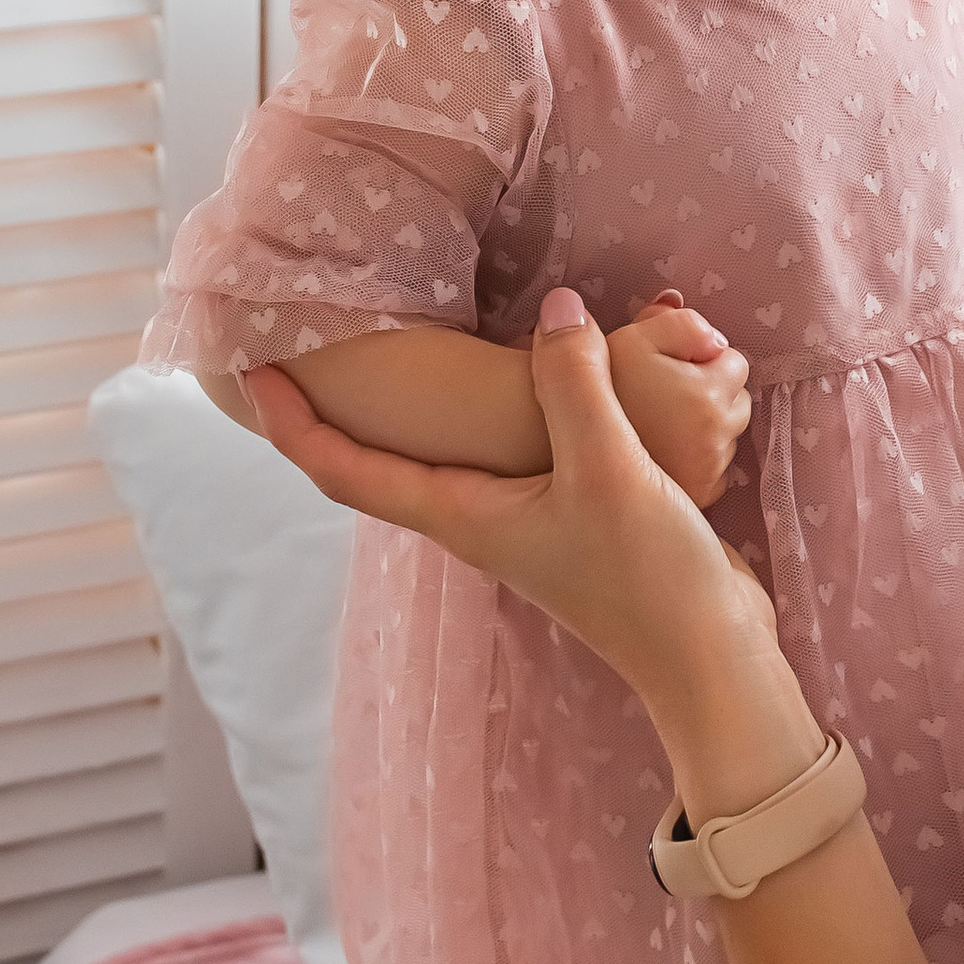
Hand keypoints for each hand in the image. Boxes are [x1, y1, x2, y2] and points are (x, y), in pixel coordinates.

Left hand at [242, 294, 806, 779]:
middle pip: (381, 460)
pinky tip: (534, 376)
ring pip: (449, 450)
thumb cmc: (648, 579)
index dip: (293, 421)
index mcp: (461, 516)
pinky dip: (506, 406)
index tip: (253, 368)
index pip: (345, 469)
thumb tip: (556, 307)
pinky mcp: (569, 511)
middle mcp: (477, 518)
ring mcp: (521, 517)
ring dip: (421, 405)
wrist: (709, 656)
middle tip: (313, 345)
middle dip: (339, 408)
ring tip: (401, 347)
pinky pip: (514, 446)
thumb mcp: (610, 471)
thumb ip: (575, 385)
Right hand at [609, 291, 749, 503]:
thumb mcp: (630, 339)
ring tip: (655, 423)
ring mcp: (708, 475)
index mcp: (707, 396)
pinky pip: (714, 473)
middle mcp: (716, 441)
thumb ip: (678, 322)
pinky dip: (695, 463)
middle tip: (661, 392)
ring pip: (726, 437)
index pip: (734, 361)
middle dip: (709, 391)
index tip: (667, 365)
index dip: (700, 356)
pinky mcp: (699, 501)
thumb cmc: (590, 393)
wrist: (551, 456)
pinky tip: (658, 455)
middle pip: (736, 400)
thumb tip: (713, 334)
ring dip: (704, 428)